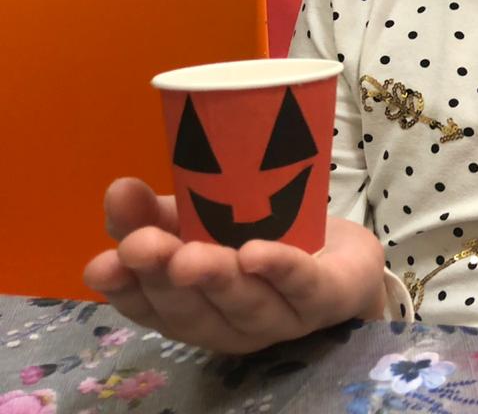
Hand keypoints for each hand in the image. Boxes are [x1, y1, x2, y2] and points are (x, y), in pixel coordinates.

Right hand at [84, 178, 386, 354]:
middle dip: (164, 279)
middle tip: (142, 247)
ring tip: (191, 257)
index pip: (152, 308)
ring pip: (245, 304)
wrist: (344, 255)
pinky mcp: (328, 296)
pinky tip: (256, 252)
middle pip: (194, 311)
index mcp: (194, 309)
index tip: (100, 264)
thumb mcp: (201, 220)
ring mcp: (282, 317)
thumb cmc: (262, 238)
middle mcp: (232, 324)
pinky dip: (280, 268)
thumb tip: (118, 188)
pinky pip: (303, 285)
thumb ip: (156, 212)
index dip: (125, 289)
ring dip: (216, 279)